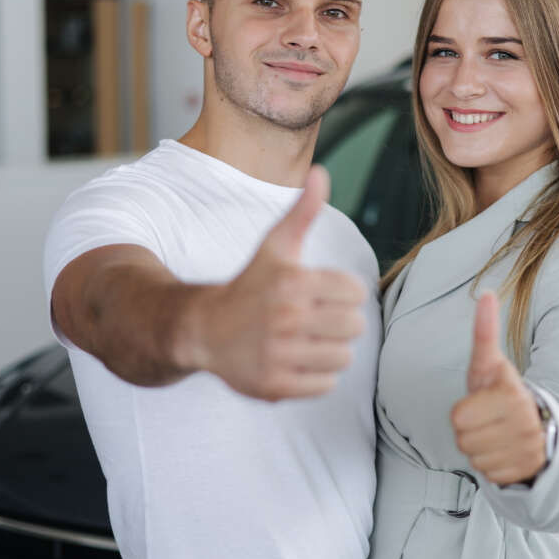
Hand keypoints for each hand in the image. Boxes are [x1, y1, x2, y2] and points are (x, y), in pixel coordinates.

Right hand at [173, 166, 366, 400]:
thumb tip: (321, 172)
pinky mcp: (275, 385)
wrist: (203, 329)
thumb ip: (303, 211)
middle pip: (354, 326)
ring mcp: (280, 354)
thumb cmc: (249, 285)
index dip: (341, 293)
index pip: (355, 292)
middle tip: (313, 319)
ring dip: (330, 350)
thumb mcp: (275, 245)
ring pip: (344, 358)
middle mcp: (286, 319)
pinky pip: (326, 385)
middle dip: (338, 322)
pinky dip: (316, 376)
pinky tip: (295, 361)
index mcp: (293, 282)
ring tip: (306, 340)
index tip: (319, 293)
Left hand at [450, 292, 547, 484]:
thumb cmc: (502, 393)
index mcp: (512, 393)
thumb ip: (485, 332)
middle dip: (469, 431)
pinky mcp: (527, 470)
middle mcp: (524, 421)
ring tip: (497, 435)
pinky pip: (488, 474)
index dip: (463, 411)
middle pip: (463, 439)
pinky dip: (492, 466)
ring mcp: (528, 449)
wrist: (539, 427)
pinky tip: (505, 452)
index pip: (458, 417)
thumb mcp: (489, 364)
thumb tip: (485, 293)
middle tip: (488, 420)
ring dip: (479, 449)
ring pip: (474, 457)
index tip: (485, 400)